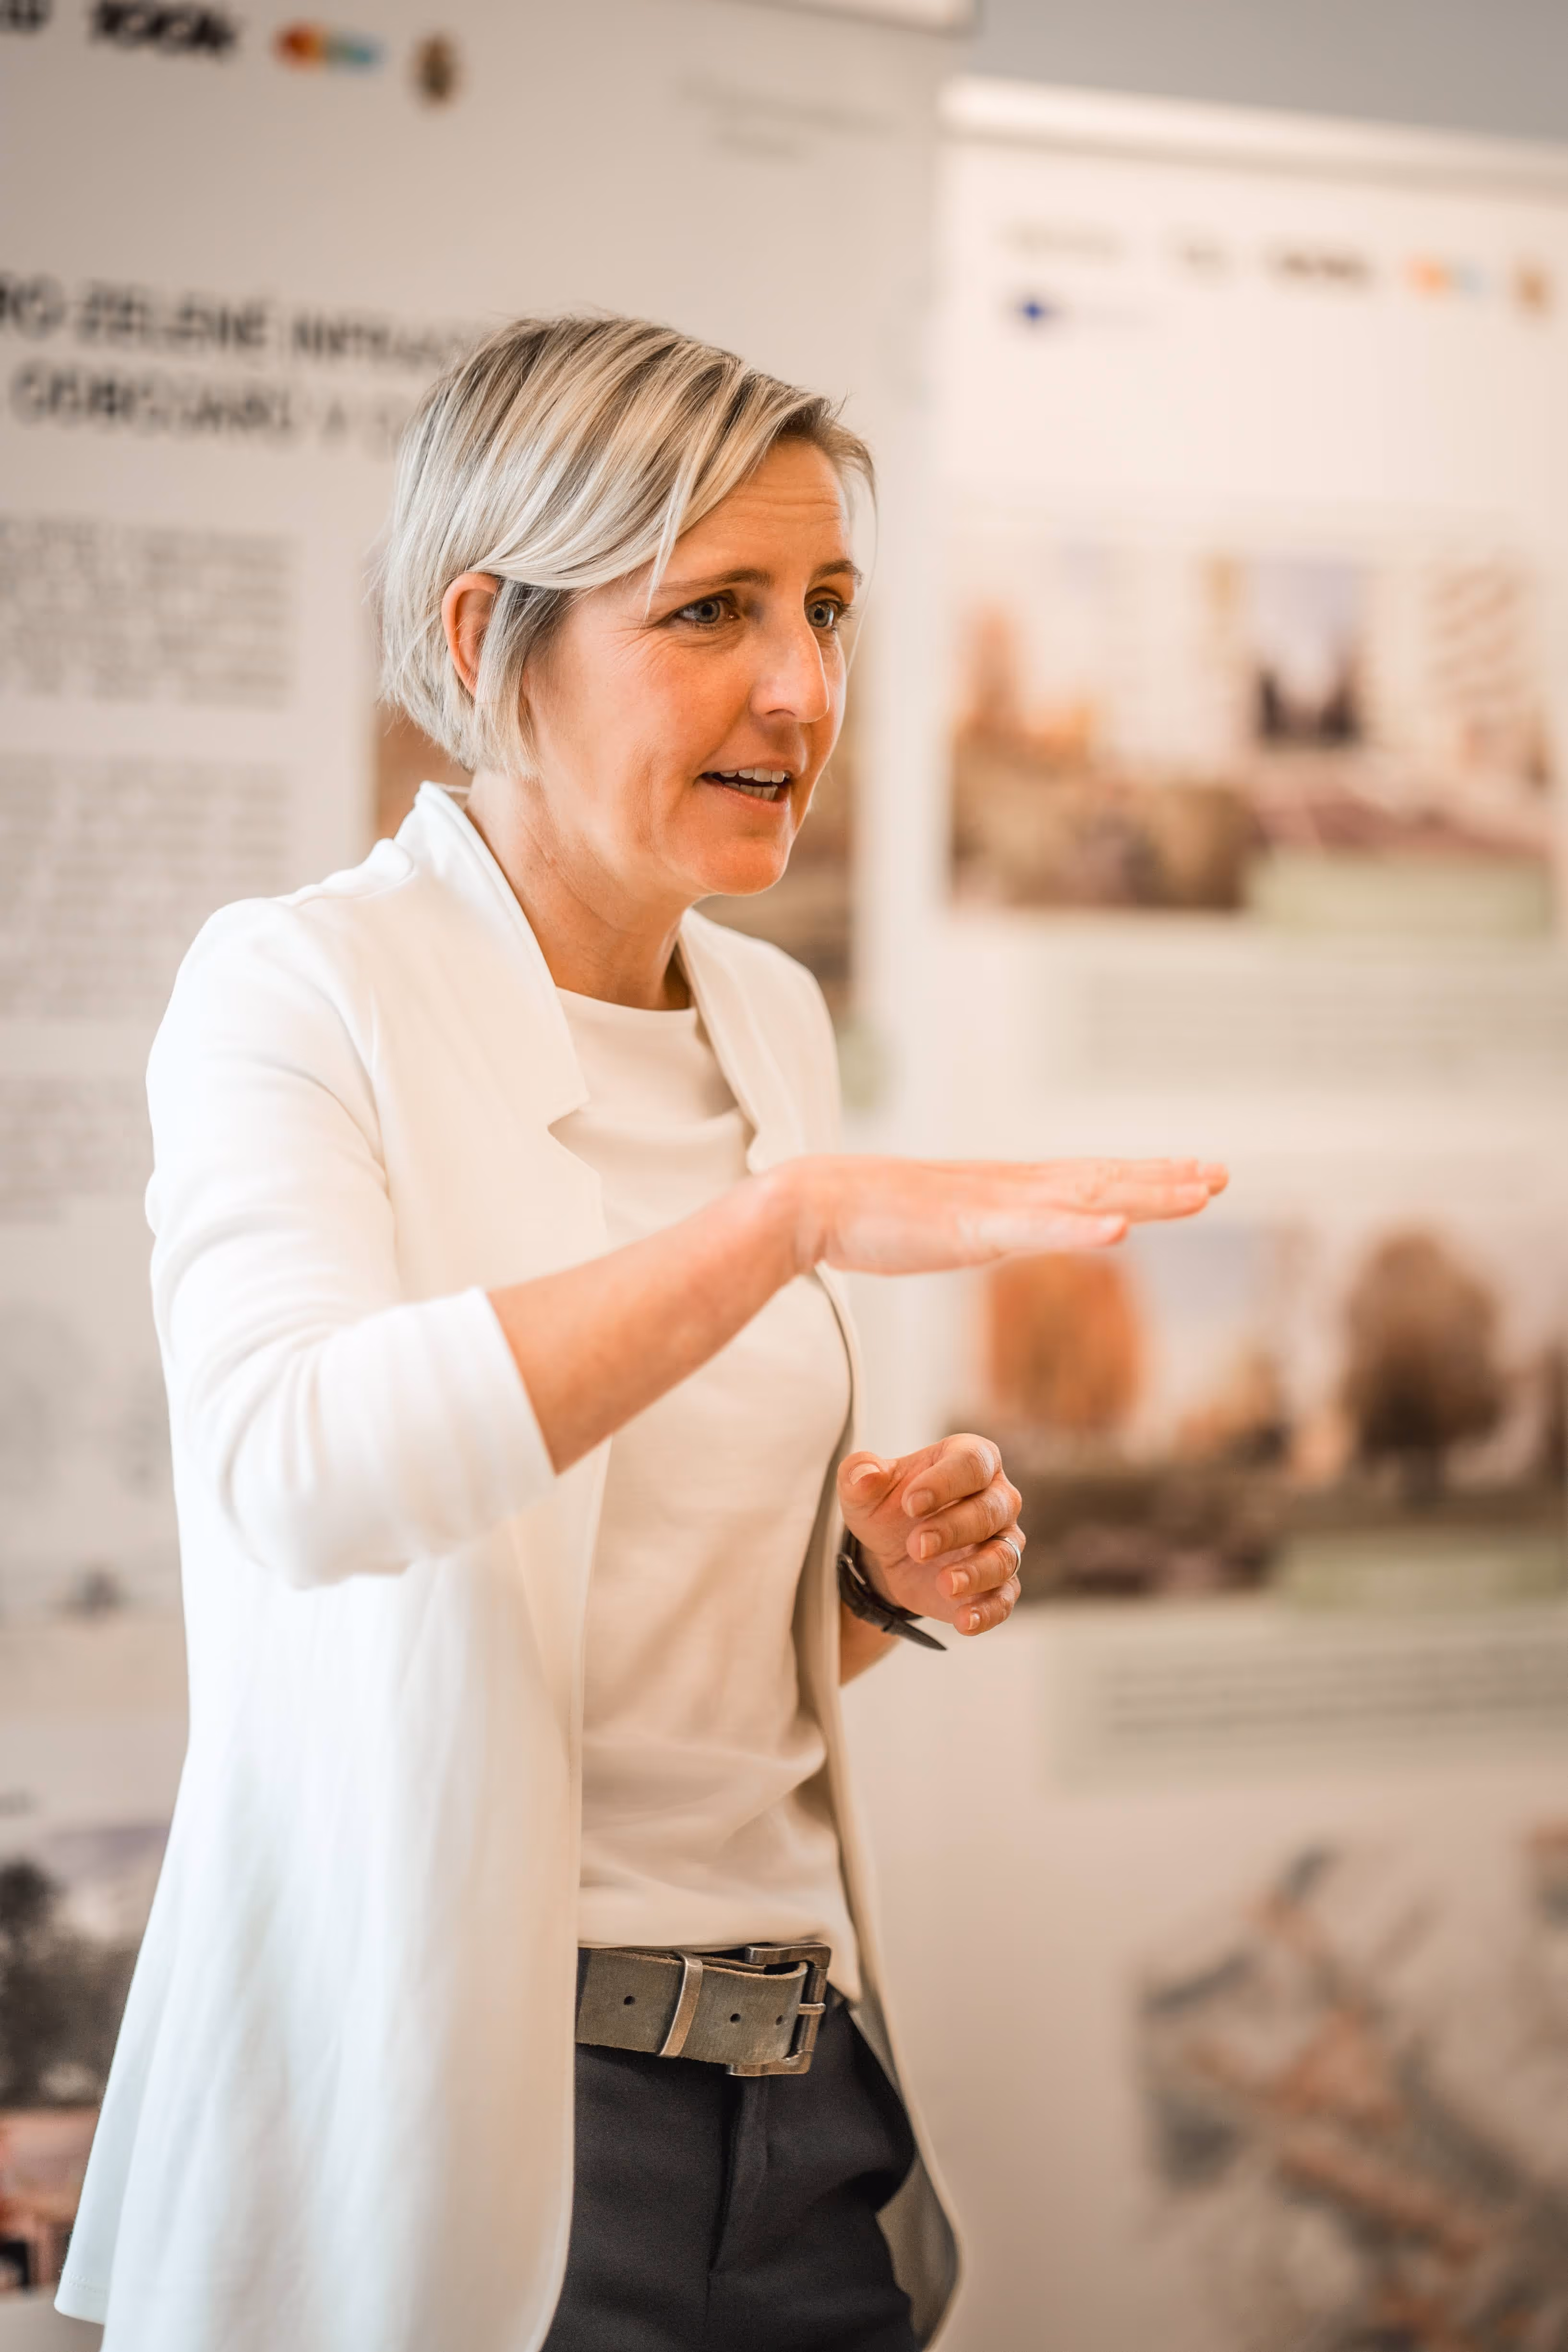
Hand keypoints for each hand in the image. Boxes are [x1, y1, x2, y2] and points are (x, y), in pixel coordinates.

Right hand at [779, 1155, 1225, 1278]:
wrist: (814, 1203)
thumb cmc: (869, 1218)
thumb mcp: (942, 1225)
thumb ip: (976, 1226)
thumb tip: (995, 1232)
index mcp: (1005, 1191)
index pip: (1089, 1180)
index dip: (1145, 1176)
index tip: (1196, 1174)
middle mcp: (1011, 1188)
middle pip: (1103, 1180)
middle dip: (1165, 1178)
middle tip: (1222, 1174)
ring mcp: (994, 1204)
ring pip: (1086, 1197)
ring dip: (1146, 1192)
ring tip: (1202, 1191)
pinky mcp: (970, 1225)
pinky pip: (1035, 1229)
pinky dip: (1080, 1228)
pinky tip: (1120, 1230)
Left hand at [838, 1433, 1023, 1636]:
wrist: (894, 1549)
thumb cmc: (890, 1505)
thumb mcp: (864, 1487)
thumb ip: (860, 1473)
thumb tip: (865, 1477)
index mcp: (971, 1460)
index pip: (972, 1463)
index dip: (944, 1482)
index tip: (910, 1504)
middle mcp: (997, 1498)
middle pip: (991, 1510)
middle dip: (954, 1529)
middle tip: (917, 1546)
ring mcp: (1002, 1542)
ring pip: (1004, 1556)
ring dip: (976, 1572)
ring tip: (944, 1584)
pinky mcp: (997, 1584)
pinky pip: (1005, 1598)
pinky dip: (987, 1612)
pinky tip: (963, 1621)